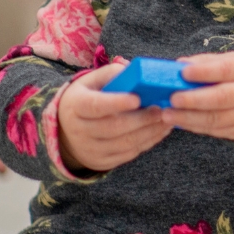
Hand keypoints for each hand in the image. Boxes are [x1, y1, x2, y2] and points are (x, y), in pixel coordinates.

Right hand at [58, 60, 172, 172]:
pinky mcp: (102, 161)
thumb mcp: (91, 81)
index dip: (117, 103)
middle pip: (114, 127)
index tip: (138, 98)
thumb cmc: (86, 98)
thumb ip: (111, 74)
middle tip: (161, 109)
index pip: (95, 106)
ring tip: (167, 119)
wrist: (67, 130)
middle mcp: (79, 130)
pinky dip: (148, 142)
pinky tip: (160, 131)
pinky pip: (129, 154)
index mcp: (76, 106)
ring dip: (150, 132)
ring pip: (124, 144)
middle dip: (141, 119)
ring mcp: (90, 149)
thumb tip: (135, 72)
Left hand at [165, 52, 233, 140]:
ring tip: (168, 115)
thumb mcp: (233, 60)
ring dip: (190, 119)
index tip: (182, 73)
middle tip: (173, 99)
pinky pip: (217, 131)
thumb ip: (206, 62)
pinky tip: (181, 122)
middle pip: (223, 98)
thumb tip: (179, 65)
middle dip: (195, 100)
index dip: (204, 72)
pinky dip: (196, 127)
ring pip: (218, 119)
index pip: (226, 69)